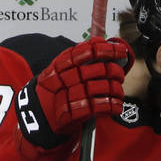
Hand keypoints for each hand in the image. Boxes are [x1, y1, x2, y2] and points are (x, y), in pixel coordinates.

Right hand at [15, 37, 131, 150]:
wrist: (39, 118)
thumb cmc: (57, 90)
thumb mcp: (61, 70)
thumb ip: (80, 57)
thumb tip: (105, 43)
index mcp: (59, 65)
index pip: (85, 51)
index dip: (106, 49)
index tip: (121, 50)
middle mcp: (62, 80)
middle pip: (97, 70)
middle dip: (114, 71)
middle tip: (119, 74)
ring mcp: (66, 97)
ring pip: (100, 88)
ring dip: (116, 89)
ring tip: (118, 91)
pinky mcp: (71, 115)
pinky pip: (98, 107)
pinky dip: (112, 106)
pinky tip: (116, 105)